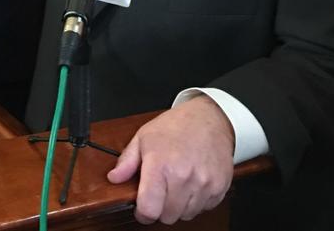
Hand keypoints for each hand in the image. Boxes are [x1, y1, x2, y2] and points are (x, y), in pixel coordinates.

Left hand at [107, 95, 234, 223]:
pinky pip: (204, 209)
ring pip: (186, 215)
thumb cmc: (176, 126)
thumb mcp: (144, 137)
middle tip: (160, 193)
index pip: (150, 208)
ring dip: (179, 207)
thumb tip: (114, 178)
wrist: (208, 118)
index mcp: (161, 165)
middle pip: (168, 216)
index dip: (143, 214)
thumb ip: (127, 161)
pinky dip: (196, 202)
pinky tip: (192, 184)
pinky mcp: (219, 187)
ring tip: (177, 186)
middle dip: (161, 209)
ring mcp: (204, 183)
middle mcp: (183, 177)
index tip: (142, 210)